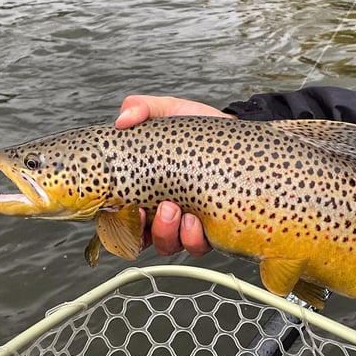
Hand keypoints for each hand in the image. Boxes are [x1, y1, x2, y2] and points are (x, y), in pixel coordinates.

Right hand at [116, 95, 226, 255]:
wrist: (237, 135)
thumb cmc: (199, 129)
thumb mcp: (169, 112)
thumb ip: (142, 108)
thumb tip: (122, 119)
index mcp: (143, 190)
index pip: (120, 217)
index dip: (118, 222)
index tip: (127, 208)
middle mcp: (161, 212)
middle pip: (142, 239)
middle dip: (148, 229)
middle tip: (163, 206)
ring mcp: (185, 224)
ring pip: (168, 246)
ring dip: (169, 234)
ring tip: (182, 213)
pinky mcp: (211, 230)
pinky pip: (197, 248)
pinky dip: (193, 239)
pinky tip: (198, 220)